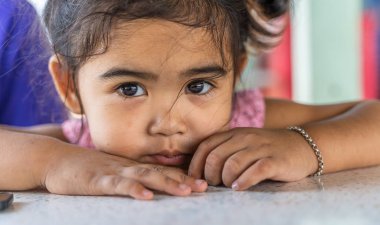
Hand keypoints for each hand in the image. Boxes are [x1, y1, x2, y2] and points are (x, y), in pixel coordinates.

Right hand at [43, 142, 207, 199]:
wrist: (55, 159)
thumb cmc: (86, 167)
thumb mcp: (112, 170)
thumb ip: (131, 175)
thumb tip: (152, 184)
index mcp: (131, 166)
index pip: (162, 170)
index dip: (183, 175)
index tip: (203, 183)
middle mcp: (126, 167)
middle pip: (159, 172)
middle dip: (182, 179)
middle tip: (203, 187)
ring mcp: (113, 172)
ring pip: (144, 176)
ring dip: (166, 183)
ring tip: (185, 191)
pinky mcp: (97, 180)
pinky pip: (117, 185)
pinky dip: (132, 190)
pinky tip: (146, 196)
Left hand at [188, 128, 317, 189]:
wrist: (302, 145)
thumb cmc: (266, 150)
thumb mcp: (243, 144)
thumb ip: (224, 150)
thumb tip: (199, 169)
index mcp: (234, 134)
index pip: (206, 146)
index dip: (196, 164)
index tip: (195, 178)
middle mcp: (245, 138)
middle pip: (215, 156)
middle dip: (210, 174)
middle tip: (214, 184)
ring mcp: (260, 148)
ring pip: (232, 164)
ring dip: (225, 179)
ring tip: (228, 186)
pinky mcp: (275, 160)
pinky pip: (255, 170)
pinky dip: (243, 181)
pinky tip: (238, 188)